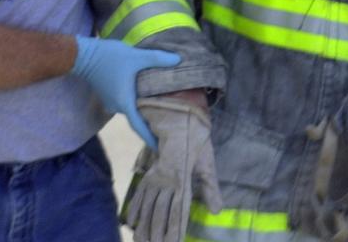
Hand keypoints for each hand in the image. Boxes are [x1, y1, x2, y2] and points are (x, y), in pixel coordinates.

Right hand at [70, 36, 179, 148]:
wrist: (84, 55)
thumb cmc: (110, 58)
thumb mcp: (136, 57)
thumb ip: (157, 59)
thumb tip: (179, 60)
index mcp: (125, 103)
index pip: (139, 127)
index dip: (150, 139)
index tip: (161, 149)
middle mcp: (117, 107)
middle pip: (137, 120)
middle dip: (151, 124)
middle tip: (168, 127)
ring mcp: (111, 101)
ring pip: (131, 110)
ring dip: (143, 112)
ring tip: (161, 110)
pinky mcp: (108, 94)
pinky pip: (125, 103)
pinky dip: (136, 104)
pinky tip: (146, 96)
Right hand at [125, 96, 222, 241]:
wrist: (178, 118)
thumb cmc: (197, 141)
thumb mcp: (208, 163)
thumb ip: (211, 188)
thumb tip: (217, 211)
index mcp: (182, 180)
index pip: (177, 212)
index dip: (175, 230)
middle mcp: (165, 181)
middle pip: (159, 213)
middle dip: (156, 235)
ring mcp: (154, 178)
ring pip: (147, 207)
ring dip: (144, 227)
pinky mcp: (148, 174)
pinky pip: (139, 194)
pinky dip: (134, 210)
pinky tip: (130, 223)